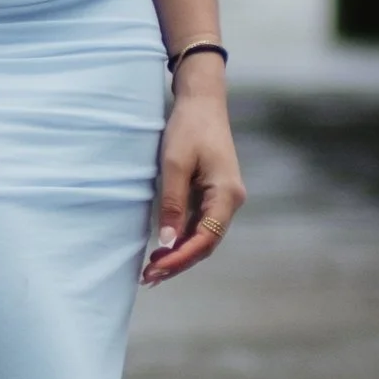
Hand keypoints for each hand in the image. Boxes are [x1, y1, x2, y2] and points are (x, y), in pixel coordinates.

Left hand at [141, 80, 244, 283]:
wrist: (202, 101)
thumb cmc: (189, 127)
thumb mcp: (175, 164)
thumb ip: (172, 204)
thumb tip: (166, 242)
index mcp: (227, 194)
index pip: (206, 239)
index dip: (181, 258)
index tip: (155, 270)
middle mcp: (231, 200)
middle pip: (206, 243)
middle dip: (178, 262)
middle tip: (148, 277)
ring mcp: (223, 198)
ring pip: (203, 236)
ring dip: (179, 253)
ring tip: (152, 269)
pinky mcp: (213, 193)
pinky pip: (200, 224)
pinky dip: (182, 238)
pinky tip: (163, 247)